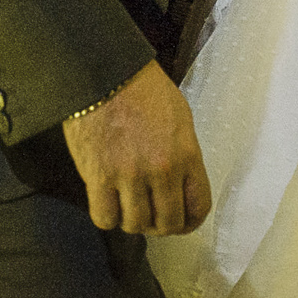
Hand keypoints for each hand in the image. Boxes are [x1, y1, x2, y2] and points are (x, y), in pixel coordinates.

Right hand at [60, 60, 210, 235]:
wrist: (103, 71)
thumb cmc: (141, 88)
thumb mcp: (179, 117)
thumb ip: (183, 154)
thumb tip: (180, 182)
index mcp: (186, 154)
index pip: (198, 208)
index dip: (189, 222)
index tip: (179, 220)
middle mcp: (161, 170)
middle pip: (168, 224)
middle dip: (160, 226)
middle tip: (150, 216)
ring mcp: (129, 175)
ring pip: (136, 225)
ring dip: (132, 221)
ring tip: (126, 207)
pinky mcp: (98, 175)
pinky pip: (105, 217)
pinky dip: (107, 216)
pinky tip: (106, 203)